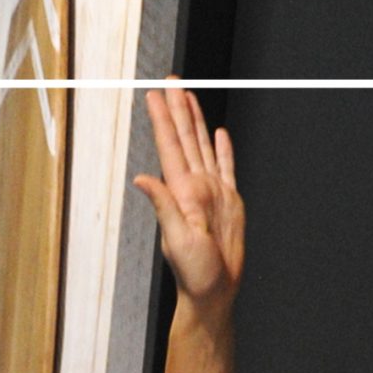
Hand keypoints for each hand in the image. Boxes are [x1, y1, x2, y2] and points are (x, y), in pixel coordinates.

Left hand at [133, 82, 242, 314]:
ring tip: (188, 96)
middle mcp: (196, 186)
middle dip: (177, 108)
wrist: (216, 291)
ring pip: (203, 145)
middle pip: (186, 137)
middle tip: (170, 81)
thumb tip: (142, 179)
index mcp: (182, 192)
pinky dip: (223, 149)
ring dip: (195, 120)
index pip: (170, 146)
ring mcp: (213, 191)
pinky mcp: (230, 201)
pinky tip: (217, 133)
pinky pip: (227, 167)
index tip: (154, 94)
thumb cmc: (195, 274)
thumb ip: (163, 206)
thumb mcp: (177, 240)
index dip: (163, 119)